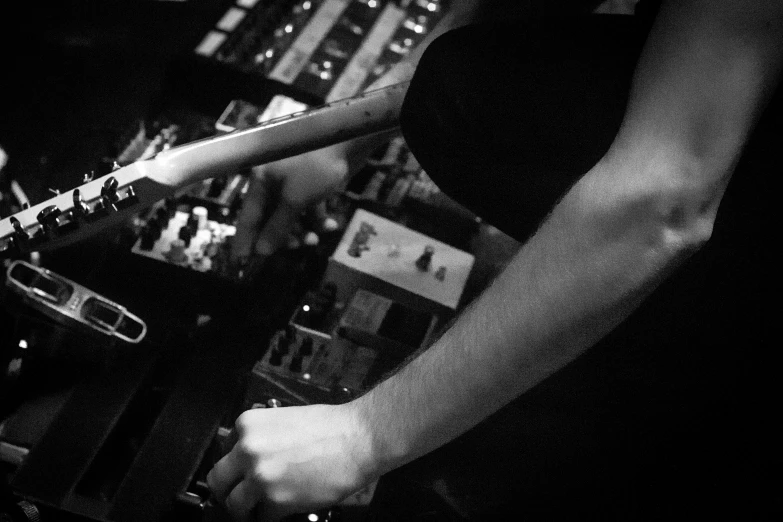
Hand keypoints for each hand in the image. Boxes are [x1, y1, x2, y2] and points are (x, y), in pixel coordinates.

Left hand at [206, 403, 377, 521]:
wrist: (358, 438)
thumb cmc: (331, 427)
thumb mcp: (285, 419)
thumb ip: (261, 437)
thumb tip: (250, 459)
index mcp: (248, 424)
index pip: (224, 452)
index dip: (236, 467)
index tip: (242, 475)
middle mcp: (247, 449)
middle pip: (218, 480)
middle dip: (229, 491)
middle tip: (241, 496)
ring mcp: (259, 476)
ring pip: (233, 504)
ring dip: (247, 509)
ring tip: (262, 507)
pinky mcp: (275, 501)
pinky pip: (261, 518)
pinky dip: (271, 517)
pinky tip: (286, 508)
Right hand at [231, 146, 348, 261]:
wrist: (346, 138)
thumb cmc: (315, 166)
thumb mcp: (295, 199)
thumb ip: (277, 226)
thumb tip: (261, 252)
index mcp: (260, 180)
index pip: (247, 216)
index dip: (245, 239)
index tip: (240, 261)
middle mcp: (273, 182)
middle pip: (270, 218)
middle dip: (283, 236)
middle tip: (297, 247)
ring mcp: (294, 182)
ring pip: (292, 215)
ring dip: (303, 230)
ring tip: (315, 240)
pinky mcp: (313, 183)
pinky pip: (309, 207)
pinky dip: (318, 218)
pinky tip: (331, 225)